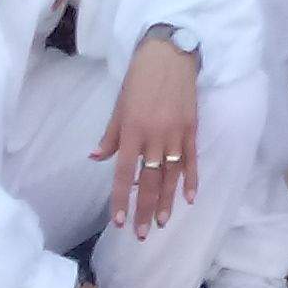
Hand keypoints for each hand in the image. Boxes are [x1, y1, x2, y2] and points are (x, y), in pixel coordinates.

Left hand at [94, 32, 202, 234]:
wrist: (169, 54)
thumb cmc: (139, 79)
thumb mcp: (119, 105)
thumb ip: (110, 136)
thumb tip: (96, 159)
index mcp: (132, 131)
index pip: (124, 174)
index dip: (121, 199)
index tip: (118, 221)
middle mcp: (153, 136)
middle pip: (150, 180)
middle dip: (146, 209)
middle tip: (142, 233)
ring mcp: (175, 133)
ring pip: (172, 174)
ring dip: (168, 201)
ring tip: (163, 222)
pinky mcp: (192, 127)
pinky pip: (192, 158)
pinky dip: (192, 179)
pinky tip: (189, 198)